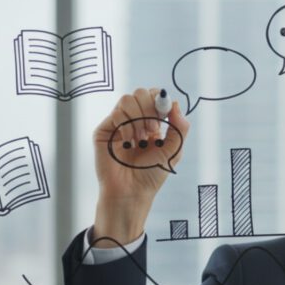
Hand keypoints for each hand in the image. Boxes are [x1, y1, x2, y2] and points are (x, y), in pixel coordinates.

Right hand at [91, 88, 189, 246]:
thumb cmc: (151, 175)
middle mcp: (135, 120)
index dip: (161, 99)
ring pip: (127, 99)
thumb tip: (176, 103)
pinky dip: (126, 126)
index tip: (165, 114)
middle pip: (141, 93)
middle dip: (150, 108)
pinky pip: (116, 113)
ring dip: (138, 118)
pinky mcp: (105, 130)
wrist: (131, 192)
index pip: (155, 96)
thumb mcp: (174, 151)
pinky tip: (129, 142)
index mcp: (152, 122)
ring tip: (140, 139)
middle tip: (153, 130)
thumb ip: (180, 127)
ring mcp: (119, 124)